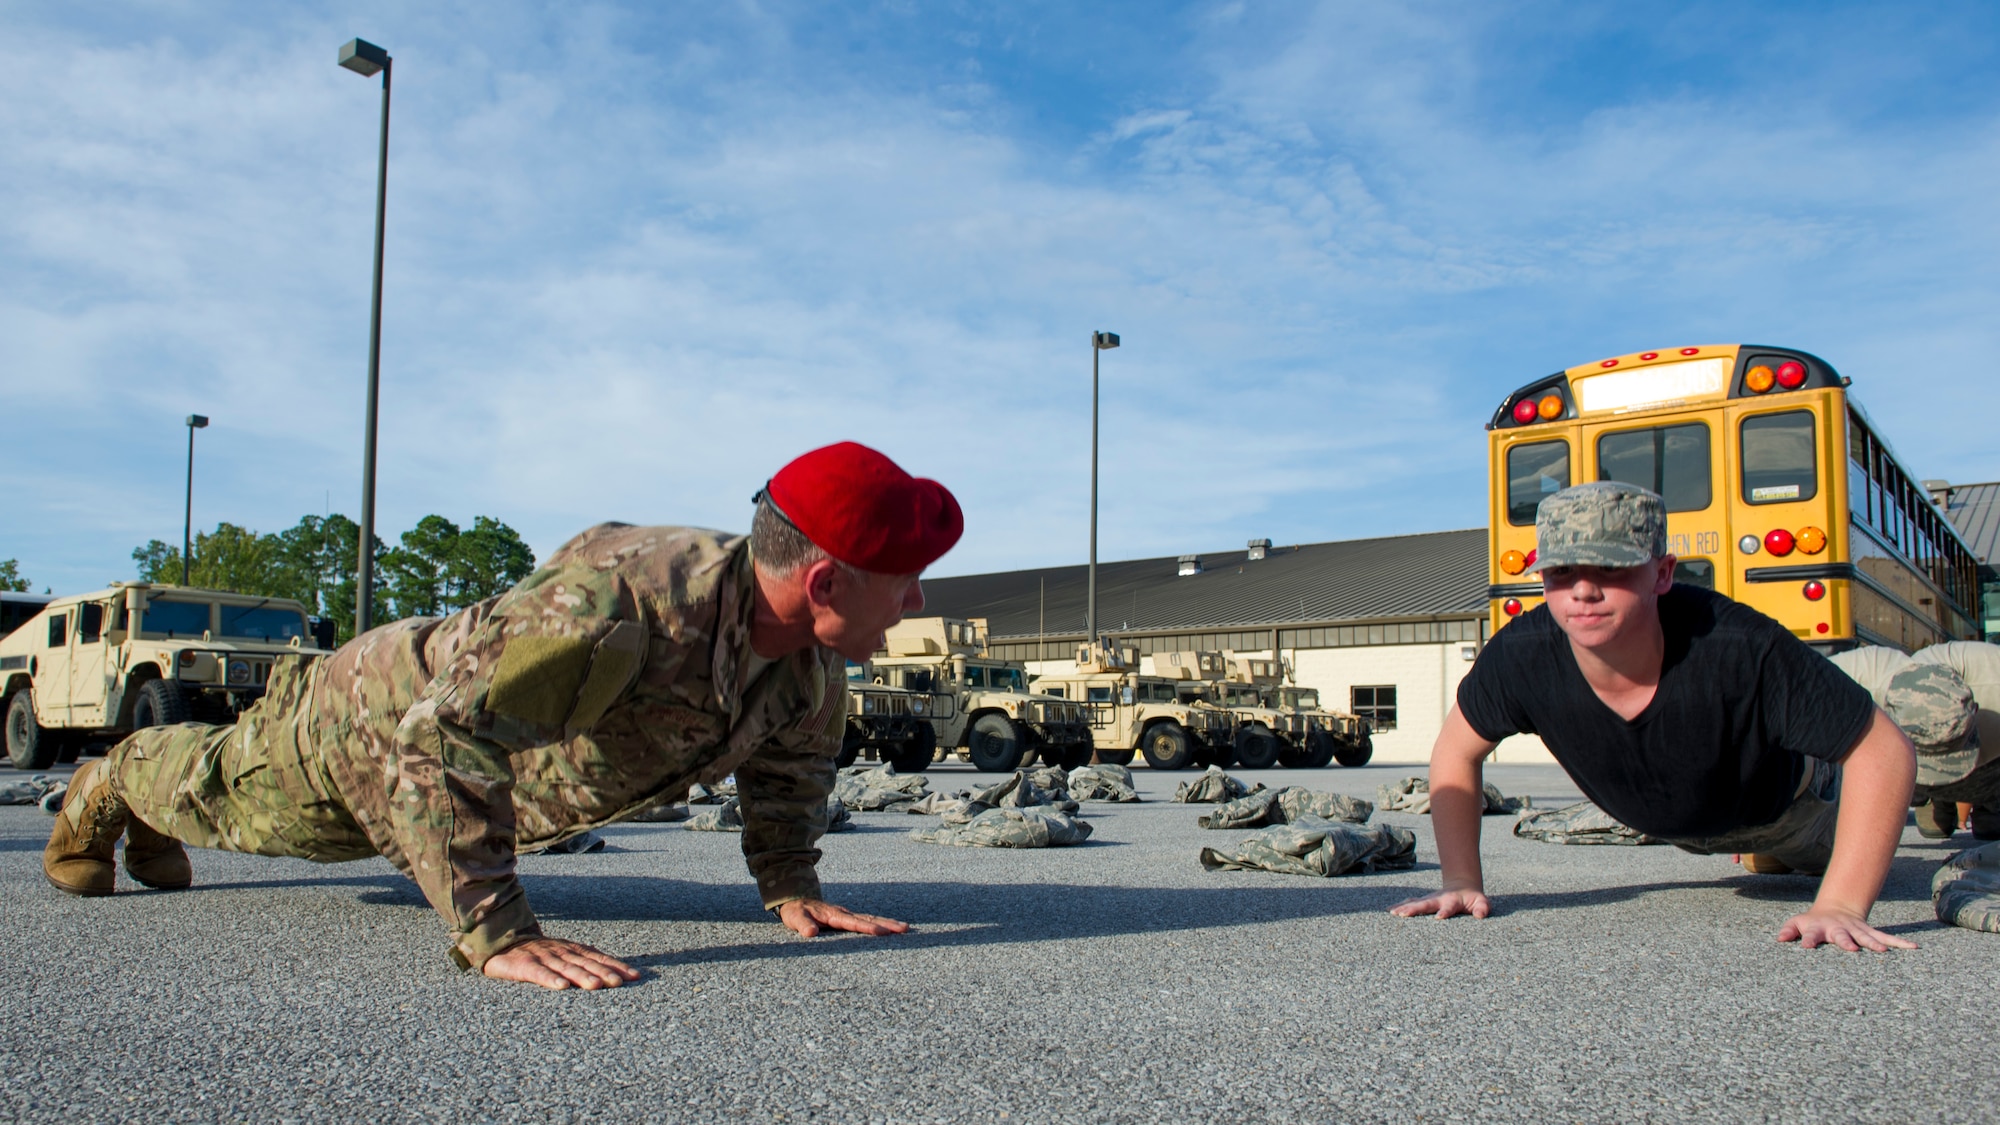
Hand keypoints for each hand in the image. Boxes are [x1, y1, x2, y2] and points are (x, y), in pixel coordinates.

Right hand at [482, 937, 641, 989]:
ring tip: (596, 985)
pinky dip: (550, 979)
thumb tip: (613, 966)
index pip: (599, 958)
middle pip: (586, 963)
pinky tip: (561, 987)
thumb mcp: (563, 953)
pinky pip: (538, 973)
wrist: (501, 943)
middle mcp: (561, 952)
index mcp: (572, 950)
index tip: (635, 976)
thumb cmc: (538, 953)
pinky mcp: (523, 965)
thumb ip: (584, 958)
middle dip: (604, 972)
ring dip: (582, 976)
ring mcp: (543, 957)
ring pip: (566, 968)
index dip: (617, 966)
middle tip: (620, 983)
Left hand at [776, 898, 909, 937]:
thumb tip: (811, 932)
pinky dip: (881, 923)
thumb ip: (803, 925)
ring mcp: (847, 914)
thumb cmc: (796, 911)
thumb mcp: (795, 918)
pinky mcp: (848, 917)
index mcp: (832, 914)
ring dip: (888, 923)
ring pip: (871, 918)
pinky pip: (867, 920)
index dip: (866, 928)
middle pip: (868, 919)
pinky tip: (891, 928)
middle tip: (904, 929)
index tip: (881, 933)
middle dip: (887, 924)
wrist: (797, 900)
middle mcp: (843, 913)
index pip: (852, 922)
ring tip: (905, 928)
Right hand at [1389, 887, 1491, 919]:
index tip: (1439, 918)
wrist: (1462, 885)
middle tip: (1403, 914)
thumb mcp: (1482, 902)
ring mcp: (1429, 899)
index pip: (1448, 907)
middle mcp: (1438, 899)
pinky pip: (1410, 903)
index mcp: (1452, 901)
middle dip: (1414, 909)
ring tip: (1393, 913)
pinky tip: (1390, 910)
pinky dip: (1400, 906)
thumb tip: (1480, 915)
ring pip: (1414, 902)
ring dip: (1404, 907)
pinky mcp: (1423, 901)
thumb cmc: (1472, 898)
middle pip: (1425, 904)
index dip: (1444, 912)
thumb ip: (1482, 908)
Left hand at [1777, 908, 1916, 951]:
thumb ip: (1789, 930)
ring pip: (1866, 937)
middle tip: (1851, 949)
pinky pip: (1886, 938)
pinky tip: (1914, 947)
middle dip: (1846, 942)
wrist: (1836, 909)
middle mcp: (1840, 929)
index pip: (1812, 934)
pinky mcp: (1870, 933)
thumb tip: (1779, 938)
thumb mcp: (1798, 923)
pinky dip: (1899, 943)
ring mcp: (1856, 930)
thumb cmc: (1814, 921)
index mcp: (1820, 928)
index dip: (1808, 940)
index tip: (1805, 946)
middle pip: (1842, 936)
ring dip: (1874, 944)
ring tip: (1883, 952)